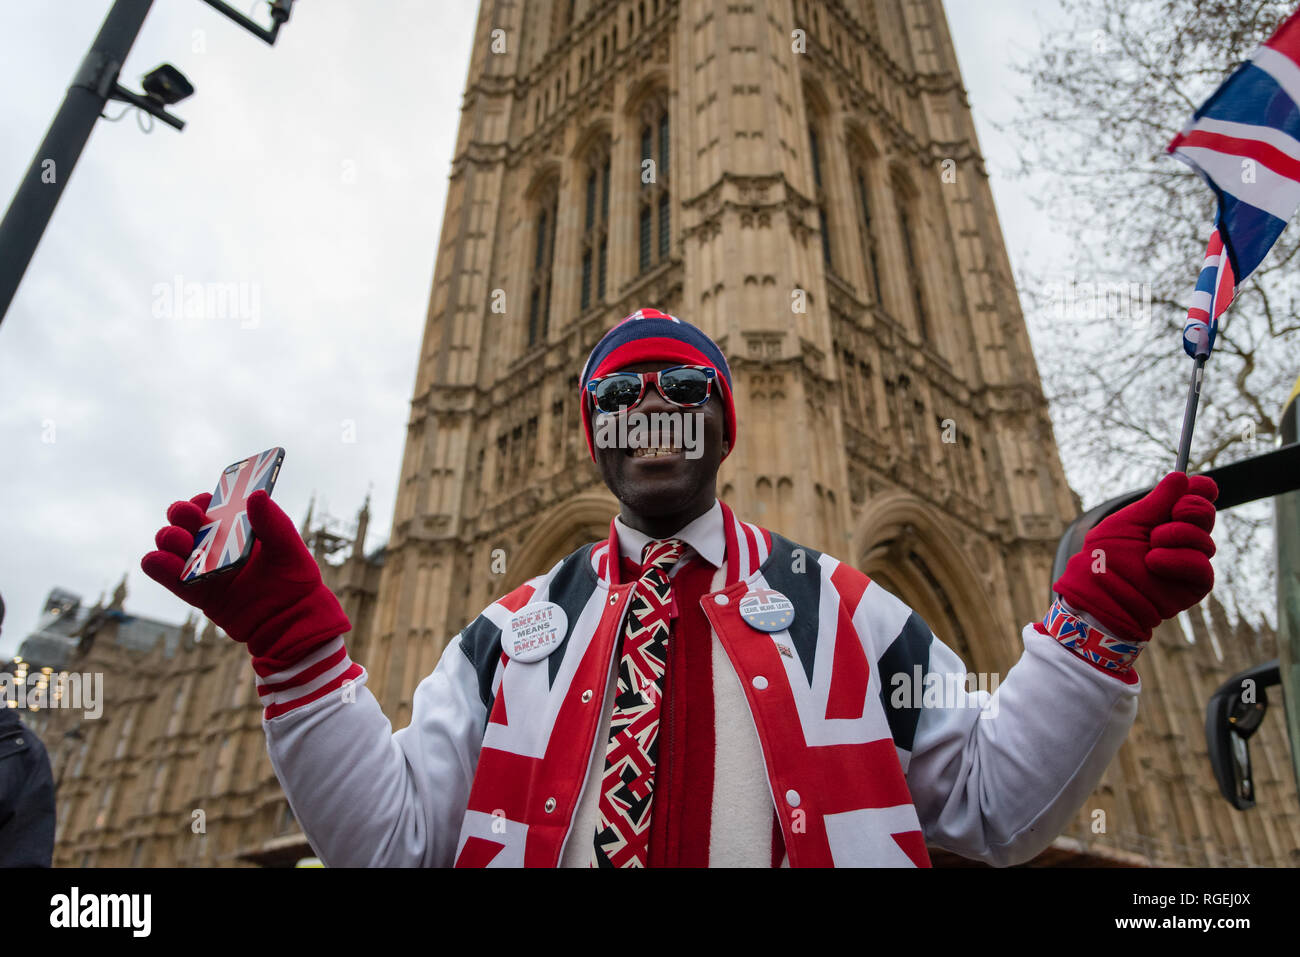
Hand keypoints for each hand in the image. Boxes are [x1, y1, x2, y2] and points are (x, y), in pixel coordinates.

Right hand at [141, 489, 350, 668]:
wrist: (290, 623)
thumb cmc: (295, 581)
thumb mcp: (289, 549)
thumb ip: (274, 522)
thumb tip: (257, 494)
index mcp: (238, 527)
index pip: (212, 505)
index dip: (204, 500)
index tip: (206, 501)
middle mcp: (216, 544)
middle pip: (185, 521)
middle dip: (181, 513)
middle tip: (189, 517)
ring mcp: (203, 567)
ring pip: (171, 546)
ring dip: (169, 538)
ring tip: (182, 542)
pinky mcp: (195, 591)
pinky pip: (168, 576)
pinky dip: (158, 566)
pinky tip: (161, 561)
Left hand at [1053, 471, 1217, 642]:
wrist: (1101, 590)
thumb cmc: (1106, 557)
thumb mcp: (1129, 521)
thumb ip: (1157, 501)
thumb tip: (1181, 477)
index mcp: (1162, 521)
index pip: (1193, 500)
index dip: (1202, 490)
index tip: (1201, 484)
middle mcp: (1179, 540)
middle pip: (1205, 514)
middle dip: (1192, 508)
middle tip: (1175, 512)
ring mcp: (1188, 562)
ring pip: (1204, 540)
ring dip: (1176, 537)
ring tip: (1150, 547)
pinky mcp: (1194, 585)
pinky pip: (1201, 566)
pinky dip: (1179, 560)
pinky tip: (1155, 562)